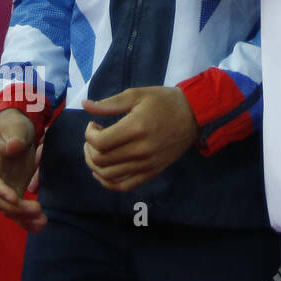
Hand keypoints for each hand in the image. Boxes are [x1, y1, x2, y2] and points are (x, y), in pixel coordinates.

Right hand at [0, 109, 45, 232]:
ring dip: (24, 218)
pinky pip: (17, 208)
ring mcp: (2, 187)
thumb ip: (15, 137)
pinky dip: (27, 218)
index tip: (14, 198)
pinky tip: (40, 226)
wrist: (17, 132)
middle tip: (38, 210)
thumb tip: (12, 147)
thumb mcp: (16, 128)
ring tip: (42, 223)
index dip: (0, 190)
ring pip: (8, 208)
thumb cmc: (15, 127)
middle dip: (17, 208)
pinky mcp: (13, 191)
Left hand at [82, 86, 197, 191]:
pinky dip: (107, 182)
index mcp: (137, 128)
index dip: (89, 134)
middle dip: (89, 148)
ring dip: (94, 164)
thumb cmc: (166, 101)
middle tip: (94, 137)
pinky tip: (102, 172)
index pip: (100, 142)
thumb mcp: (138, 95)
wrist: (196, 115)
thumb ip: (110, 103)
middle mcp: (141, 150)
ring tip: (97, 152)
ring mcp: (147, 164)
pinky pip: (123, 185)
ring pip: (108, 175)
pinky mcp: (152, 171)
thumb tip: (84, 105)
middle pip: (101, 160)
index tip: (94, 125)